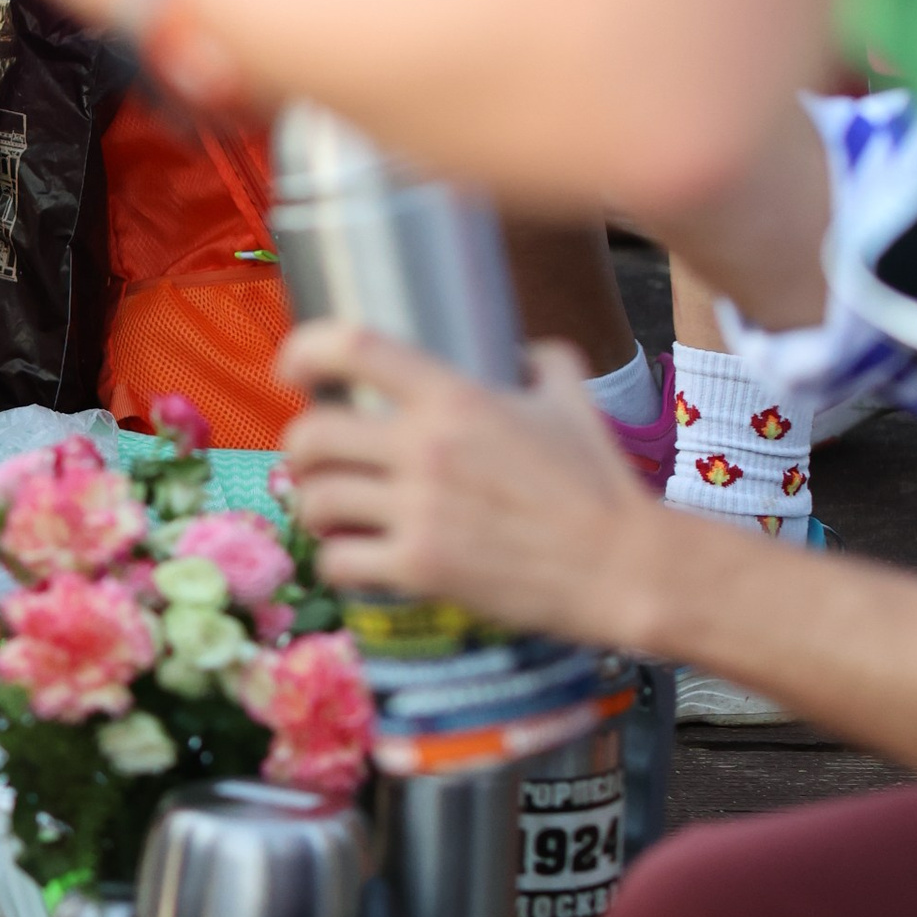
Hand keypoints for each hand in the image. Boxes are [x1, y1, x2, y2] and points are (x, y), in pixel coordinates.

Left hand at [279, 325, 655, 643]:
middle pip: (312, 434)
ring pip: (316, 500)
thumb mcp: (571, 399)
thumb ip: (539, 359)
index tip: (292, 369)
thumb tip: (514, 349)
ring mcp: (418, 511)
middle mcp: (426, 448)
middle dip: (301, 447)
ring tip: (330, 511)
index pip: (353, 348)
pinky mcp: (419, 568)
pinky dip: (334, 560)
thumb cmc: (601, 484)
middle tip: (316, 459)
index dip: (304, 350)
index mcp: (457, 397)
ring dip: (313, 505)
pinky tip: (351, 559)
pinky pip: (338, 561)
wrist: (624, 568)